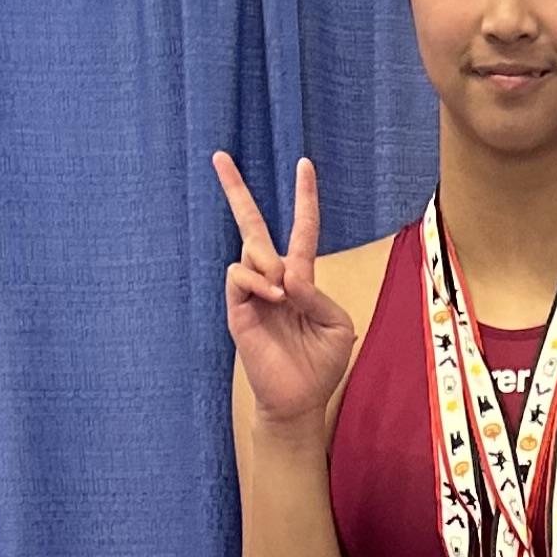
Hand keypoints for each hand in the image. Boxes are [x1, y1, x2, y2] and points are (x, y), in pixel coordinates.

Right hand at [214, 148, 357, 437]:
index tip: (305, 164)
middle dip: (236, 190)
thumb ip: (319, 293)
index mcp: (301, 279)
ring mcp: (252, 292)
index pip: (302, 230)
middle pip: (251, 225)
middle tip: (219, 155)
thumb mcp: (337, 325)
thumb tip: (286, 275)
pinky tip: (274, 297)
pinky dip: (258, 280)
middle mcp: (273, 279)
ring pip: (250, 249)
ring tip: (285, 297)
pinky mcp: (237, 308)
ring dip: (271, 265)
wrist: (299, 401)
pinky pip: (240, 274)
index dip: (304, 198)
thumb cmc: (321, 366)